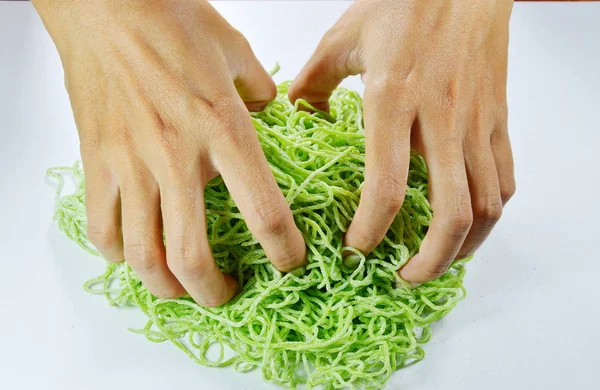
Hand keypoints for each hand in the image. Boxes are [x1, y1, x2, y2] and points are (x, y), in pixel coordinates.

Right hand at [34, 0, 305, 305]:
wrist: (105, 4)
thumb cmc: (171, 20)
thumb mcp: (236, 51)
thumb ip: (262, 90)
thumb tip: (270, 111)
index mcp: (223, 129)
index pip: (262, 211)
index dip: (283, 249)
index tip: (290, 261)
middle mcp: (176, 156)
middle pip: (192, 256)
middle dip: (215, 291)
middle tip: (229, 293)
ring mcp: (130, 164)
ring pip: (142, 255)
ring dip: (167, 287)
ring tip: (184, 288)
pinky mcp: (96, 162)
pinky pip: (101, 228)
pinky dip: (120, 255)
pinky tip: (137, 252)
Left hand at [289, 0, 515, 284]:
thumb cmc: (405, 1)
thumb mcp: (344, 37)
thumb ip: (313, 82)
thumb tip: (299, 115)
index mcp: (392, 98)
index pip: (385, 186)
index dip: (370, 230)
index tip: (356, 248)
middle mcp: (440, 117)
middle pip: (450, 213)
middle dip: (428, 260)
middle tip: (403, 276)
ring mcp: (476, 121)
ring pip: (486, 205)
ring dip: (463, 247)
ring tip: (437, 262)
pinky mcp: (498, 119)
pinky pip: (505, 179)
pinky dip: (490, 212)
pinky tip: (469, 222)